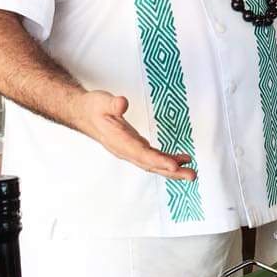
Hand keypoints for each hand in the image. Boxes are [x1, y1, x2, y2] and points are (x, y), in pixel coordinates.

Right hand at [76, 91, 196, 180]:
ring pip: (153, 164)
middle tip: (192, 175)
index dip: (158, 160)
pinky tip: (181, 160)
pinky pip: (153, 159)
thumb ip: (113, 103)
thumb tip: (122, 102)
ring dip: (173, 170)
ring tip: (191, 172)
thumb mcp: (102, 101)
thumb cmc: (94, 108)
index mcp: (118, 141)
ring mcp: (130, 152)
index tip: (174, 166)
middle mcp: (125, 151)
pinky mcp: (135, 149)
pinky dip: (167, 161)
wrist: (85, 115)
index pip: (140, 153)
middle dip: (172, 171)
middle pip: (151, 164)